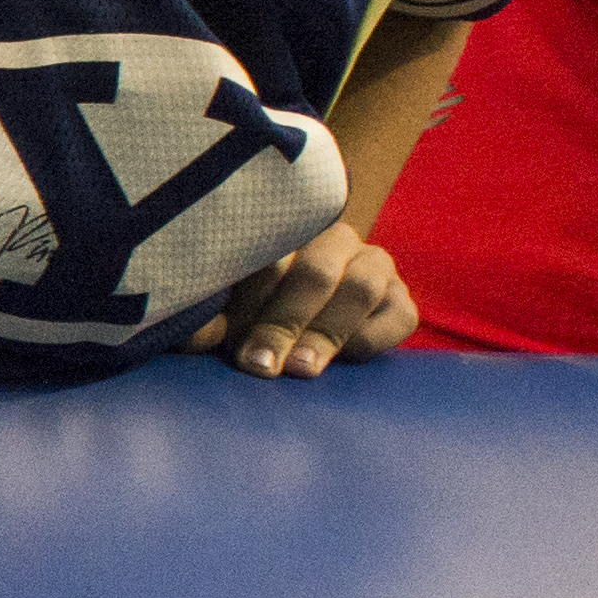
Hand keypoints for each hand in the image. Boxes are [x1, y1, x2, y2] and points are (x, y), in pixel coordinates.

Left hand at [195, 223, 413, 376]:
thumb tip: (196, 335)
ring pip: (360, 288)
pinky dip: (370, 339)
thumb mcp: (220, 312)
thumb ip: (206, 317)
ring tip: (300, 369)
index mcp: (283, 228)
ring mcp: (373, 264)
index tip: (228, 338)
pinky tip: (341, 361)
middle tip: (261, 364)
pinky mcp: (401, 300)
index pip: (269, 251)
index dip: (248, 297)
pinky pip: (398, 316)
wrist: (305, 331)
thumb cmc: (245, 314)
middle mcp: (332, 238)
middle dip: (284, 322)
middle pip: (314, 273)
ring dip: (326, 332)